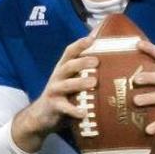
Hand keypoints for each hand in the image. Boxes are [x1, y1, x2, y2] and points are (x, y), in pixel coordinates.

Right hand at [12, 33, 98, 152]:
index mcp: (64, 68)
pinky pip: (65, 108)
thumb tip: (112, 64)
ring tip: (93, 82)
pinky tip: (84, 113)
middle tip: (97, 61)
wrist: (42, 115)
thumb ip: (85, 73)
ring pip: (67, 85)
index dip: (79, 44)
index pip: (70, 52)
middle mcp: (58, 77)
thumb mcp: (72, 82)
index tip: (92, 38)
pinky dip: (74, 110)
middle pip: (68, 66)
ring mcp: (54, 91)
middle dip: (82, 62)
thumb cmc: (65, 95)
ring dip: (80, 83)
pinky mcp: (53, 106)